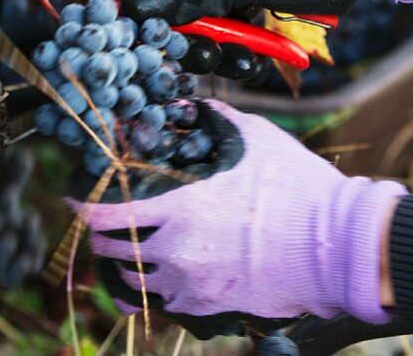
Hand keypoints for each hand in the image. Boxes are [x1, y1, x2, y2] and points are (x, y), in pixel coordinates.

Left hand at [75, 100, 405, 326]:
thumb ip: (217, 120)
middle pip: (113, 250)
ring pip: (136, 281)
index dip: (83, 206)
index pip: (109, 214)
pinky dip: (152, 293)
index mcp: (183, 208)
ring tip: (129, 251)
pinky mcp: (211, 308)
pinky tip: (152, 282)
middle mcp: (179, 251)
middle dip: (100, 235)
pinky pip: (164, 306)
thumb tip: (192, 103)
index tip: (74, 198)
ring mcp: (193, 285)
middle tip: (102, 223)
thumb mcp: (256, 139)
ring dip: (126, 264)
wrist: (338, 247)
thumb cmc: (299, 190)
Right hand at [122, 0, 412, 25]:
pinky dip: (241, 35)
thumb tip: (137, 9)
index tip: (157, 36)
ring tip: (247, 53)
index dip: (145, 3)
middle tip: (211, 52)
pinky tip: (259, 49)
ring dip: (220, 38)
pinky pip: (229, 15)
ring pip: (202, 11)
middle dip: (189, 29)